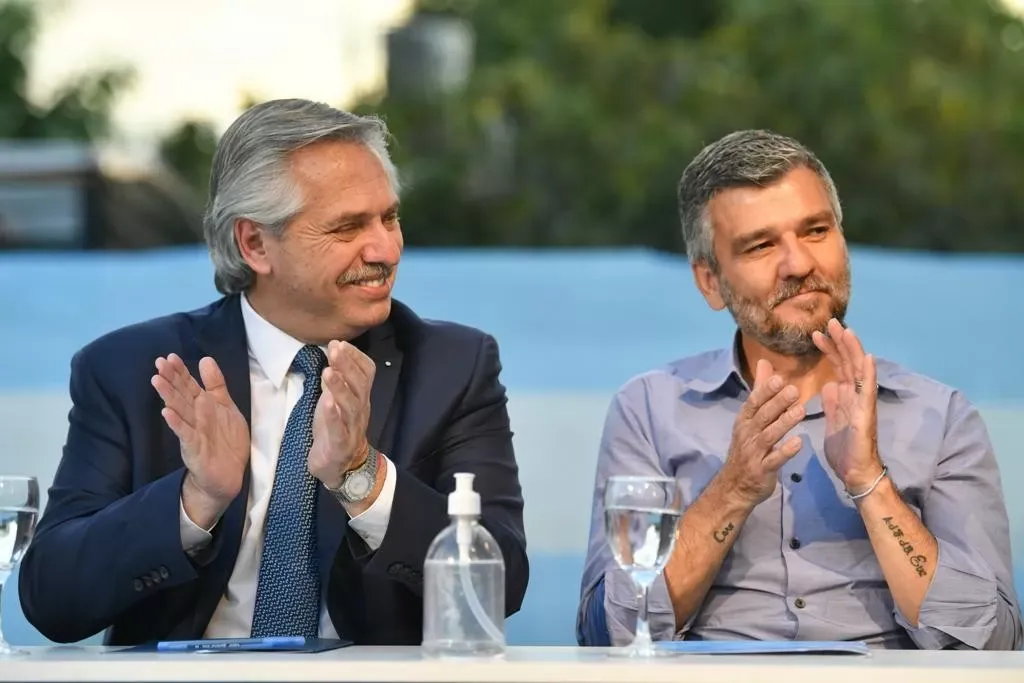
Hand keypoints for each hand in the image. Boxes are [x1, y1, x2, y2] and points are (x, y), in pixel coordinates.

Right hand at [151, 354, 249, 521]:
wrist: (228, 475)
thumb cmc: (225, 440)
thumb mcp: (226, 408)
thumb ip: (216, 385)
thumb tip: (205, 359)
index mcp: (203, 406)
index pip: (189, 385)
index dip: (180, 371)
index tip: (170, 356)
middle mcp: (195, 417)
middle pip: (181, 394)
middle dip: (171, 379)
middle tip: (158, 362)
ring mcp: (193, 432)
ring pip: (179, 411)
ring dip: (168, 395)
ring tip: (156, 380)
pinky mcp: (194, 448)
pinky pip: (184, 433)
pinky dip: (176, 423)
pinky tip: (166, 412)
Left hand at [307, 340, 375, 488]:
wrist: (340, 467)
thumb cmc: (335, 428)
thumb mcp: (335, 400)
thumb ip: (335, 380)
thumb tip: (332, 353)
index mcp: (360, 397)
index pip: (366, 373)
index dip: (355, 357)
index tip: (340, 342)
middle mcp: (360, 410)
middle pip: (359, 385)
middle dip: (347, 365)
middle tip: (335, 348)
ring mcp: (351, 427)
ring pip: (350, 405)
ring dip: (340, 387)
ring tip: (329, 371)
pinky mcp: (340, 444)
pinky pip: (338, 429)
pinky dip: (333, 415)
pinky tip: (326, 402)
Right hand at [718, 358, 805, 506]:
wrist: (735, 486)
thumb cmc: (747, 448)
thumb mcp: (750, 419)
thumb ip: (760, 391)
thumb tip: (765, 363)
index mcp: (744, 421)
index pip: (753, 402)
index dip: (765, 391)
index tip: (779, 378)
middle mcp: (747, 434)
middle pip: (762, 416)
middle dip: (777, 403)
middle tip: (794, 390)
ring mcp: (753, 453)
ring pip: (768, 436)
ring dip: (784, 423)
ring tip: (801, 411)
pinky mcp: (762, 471)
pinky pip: (774, 460)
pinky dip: (785, 452)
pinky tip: (798, 443)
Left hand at [812, 318, 883, 491]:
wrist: (854, 472)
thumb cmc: (844, 449)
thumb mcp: (832, 421)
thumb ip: (832, 402)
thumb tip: (828, 385)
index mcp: (846, 396)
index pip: (838, 366)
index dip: (829, 349)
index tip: (816, 334)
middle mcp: (857, 395)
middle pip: (848, 362)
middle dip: (840, 341)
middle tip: (830, 321)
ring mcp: (863, 402)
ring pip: (859, 370)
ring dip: (853, 349)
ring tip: (845, 330)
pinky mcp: (866, 413)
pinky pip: (868, 390)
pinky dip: (868, 373)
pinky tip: (867, 357)